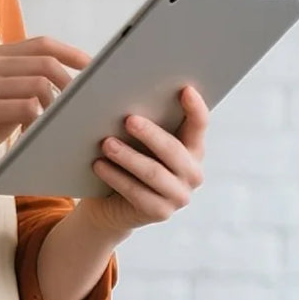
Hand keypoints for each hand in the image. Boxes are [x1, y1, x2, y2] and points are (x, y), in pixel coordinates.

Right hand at [0, 37, 89, 191]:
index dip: (72, 53)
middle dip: (72, 85)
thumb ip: (23, 92)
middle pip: (45, 62)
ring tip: (59, 128)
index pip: (41, 44)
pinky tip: (35, 138)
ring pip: (38, 84)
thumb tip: (68, 92)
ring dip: (57, 108)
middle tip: (83, 110)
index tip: (96, 69)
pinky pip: (24, 108)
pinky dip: (39, 124)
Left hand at [84, 86, 208, 233]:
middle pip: (173, 150)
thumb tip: (111, 87)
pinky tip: (99, 165)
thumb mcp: (134, 140)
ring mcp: (179, 195)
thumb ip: (135, 119)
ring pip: (154, 173)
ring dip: (128, 157)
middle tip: (128, 119)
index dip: (195, 108)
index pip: (199, 125)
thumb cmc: (125, 161)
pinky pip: (137, 193)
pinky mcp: (160, 212)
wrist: (110, 204)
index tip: (185, 89)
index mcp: (191, 148)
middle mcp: (191, 172)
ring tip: (107, 143)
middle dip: (151, 134)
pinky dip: (116, 178)